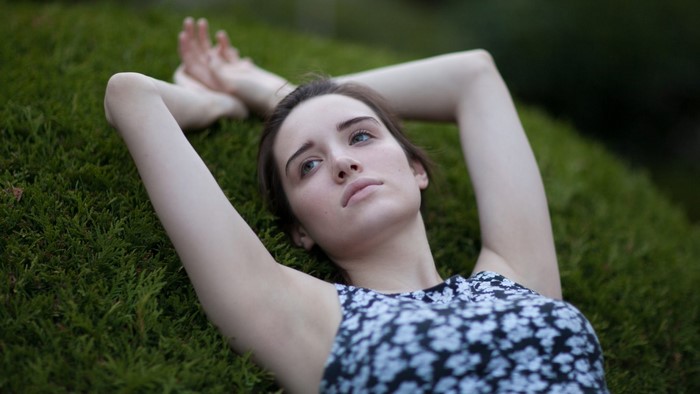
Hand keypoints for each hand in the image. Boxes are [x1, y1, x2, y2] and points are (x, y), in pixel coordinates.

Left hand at [177, 17, 291, 114]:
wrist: (276, 97)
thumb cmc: (254, 94)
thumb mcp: (233, 83)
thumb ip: (219, 70)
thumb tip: (208, 56)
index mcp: (213, 85)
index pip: (195, 65)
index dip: (187, 49)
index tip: (182, 34)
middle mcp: (220, 80)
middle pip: (202, 58)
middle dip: (195, 41)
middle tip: (189, 22)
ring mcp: (232, 75)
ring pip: (215, 55)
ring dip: (208, 40)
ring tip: (202, 23)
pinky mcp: (243, 70)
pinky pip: (230, 56)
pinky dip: (225, 46)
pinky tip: (221, 36)